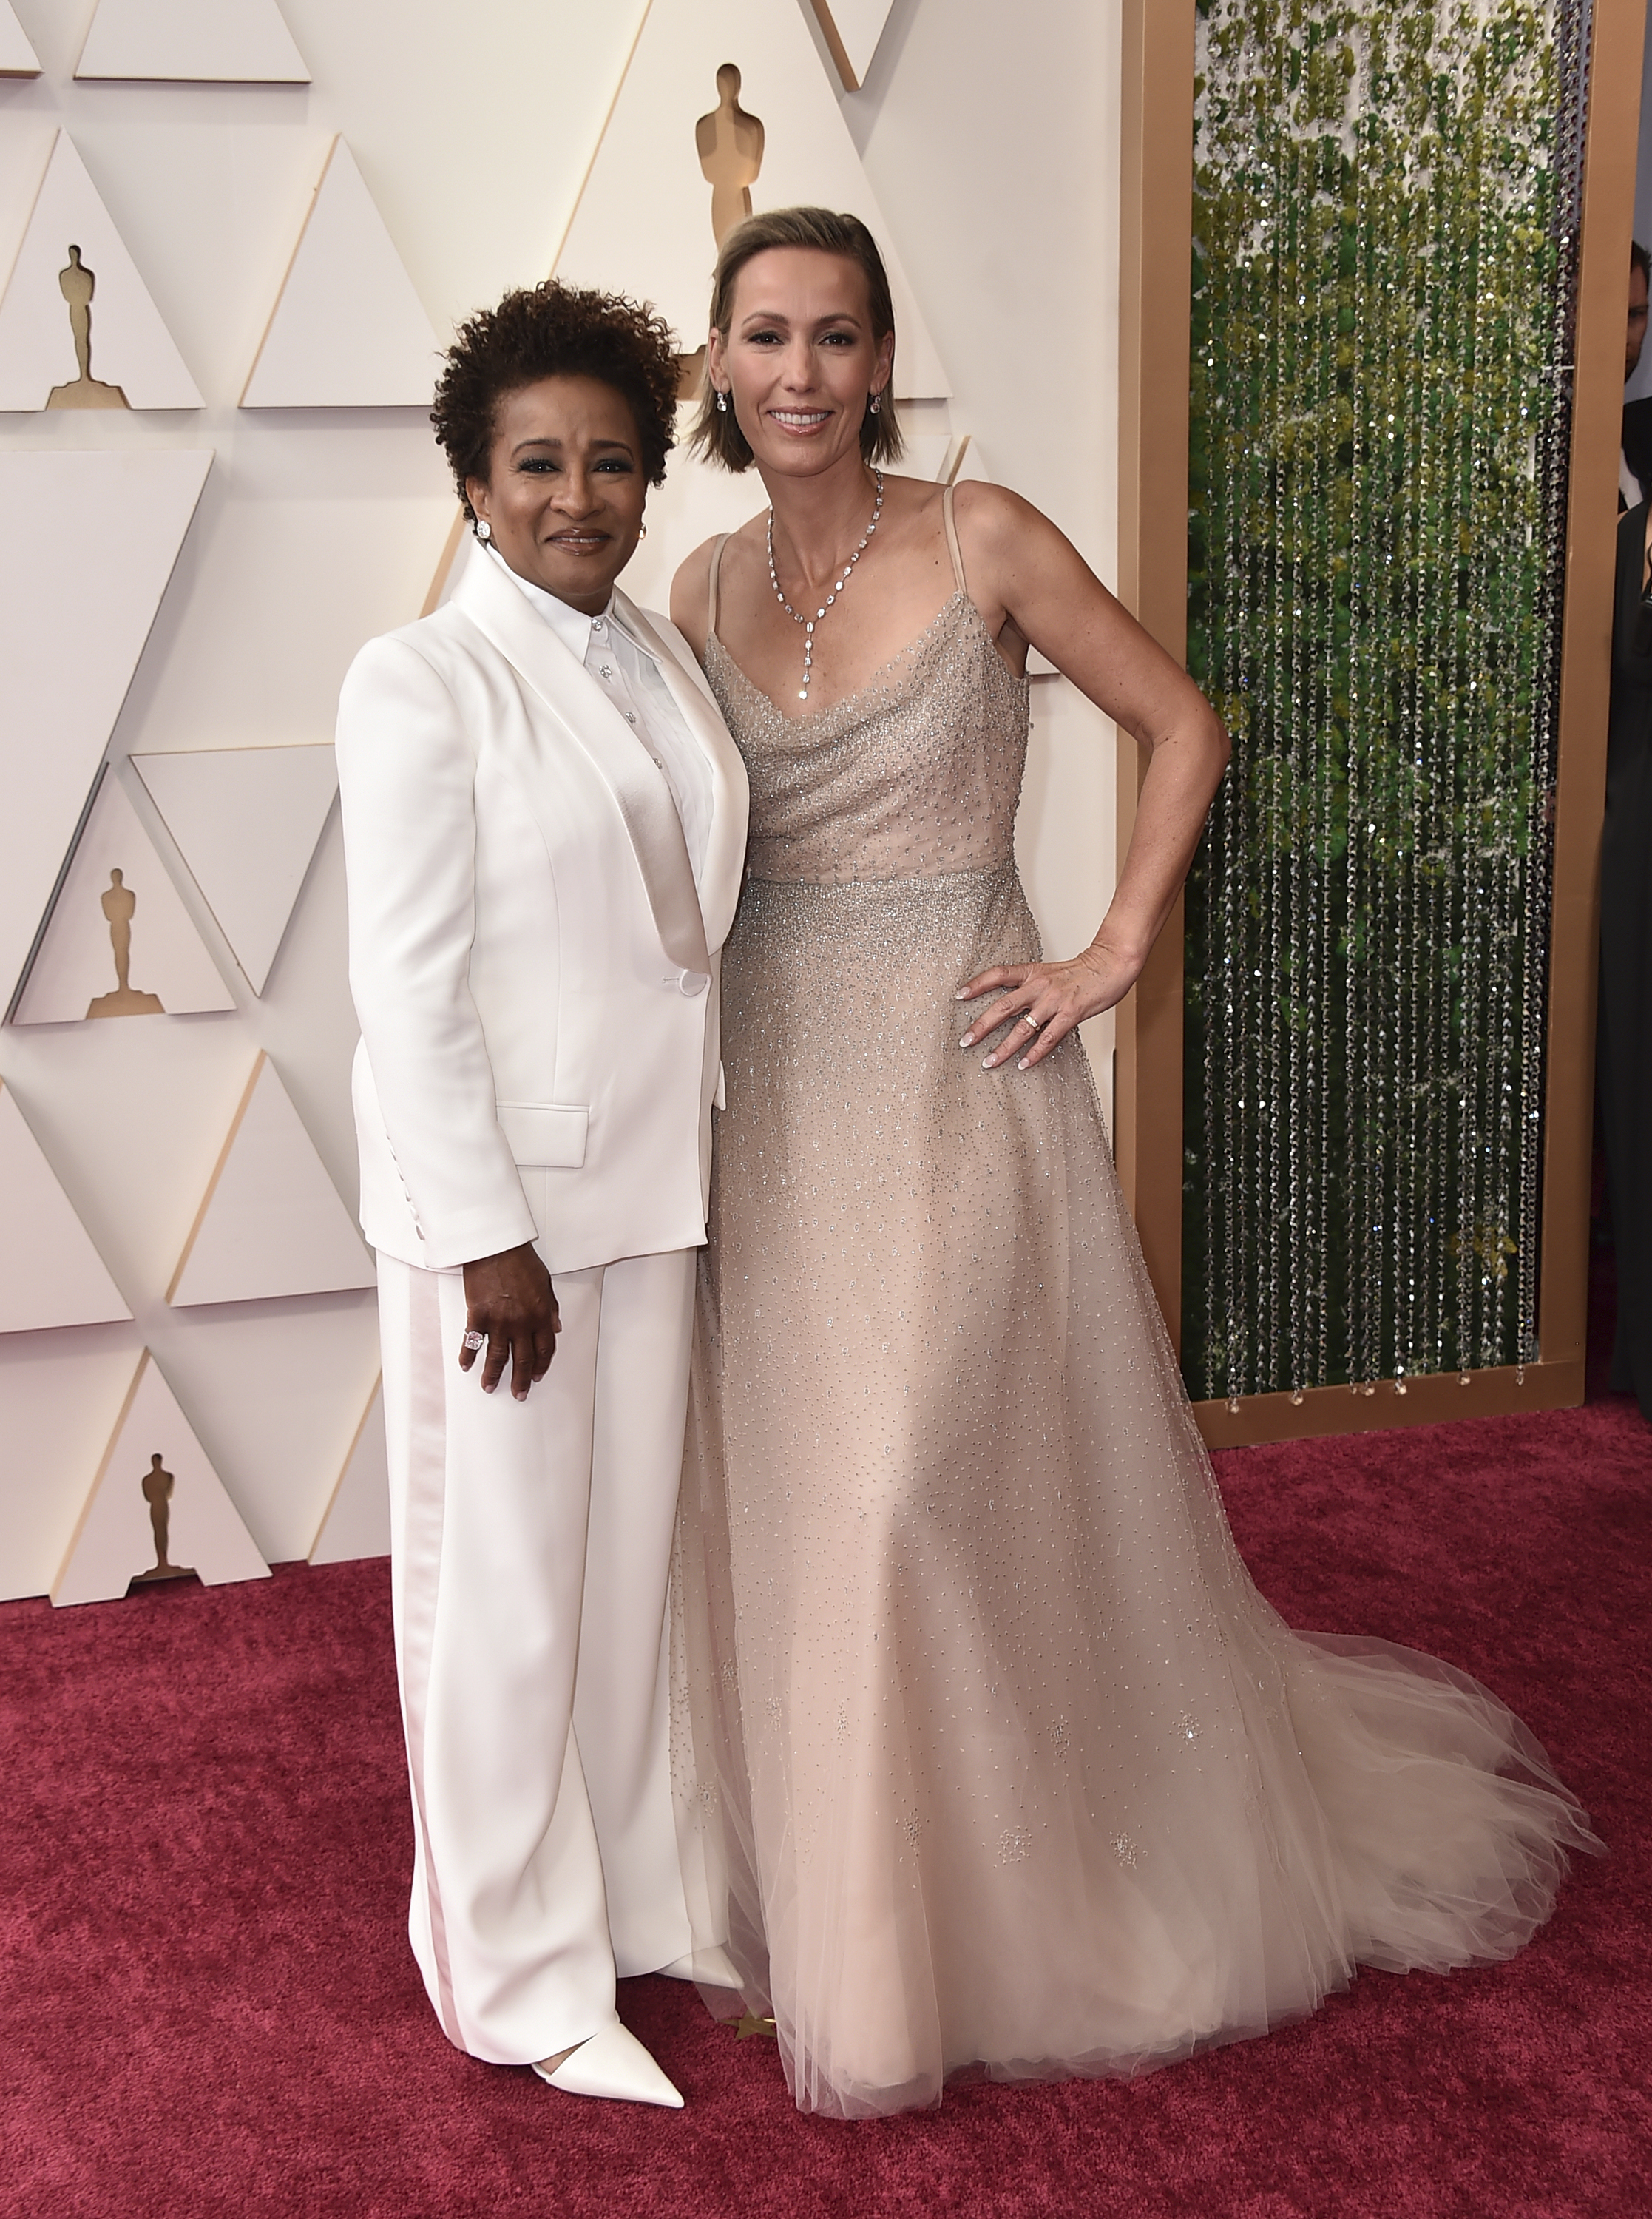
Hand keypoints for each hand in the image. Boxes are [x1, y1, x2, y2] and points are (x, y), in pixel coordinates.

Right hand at [460, 1242, 559, 1399]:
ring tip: (489, 1387)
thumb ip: (550, 1308)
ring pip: (496, 1357)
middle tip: (518, 1394)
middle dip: (520, 1380)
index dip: (540, 1365)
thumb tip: (555, 1328)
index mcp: (540, 1315)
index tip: (536, 1376)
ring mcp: (498, 1321)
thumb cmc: (519, 1260)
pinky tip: (466, 1366)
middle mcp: (520, 1323)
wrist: (494, 1246)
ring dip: (493, 1375)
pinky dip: (468, 1356)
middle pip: (522, 1359)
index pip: (544, 1349)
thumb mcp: (545, 1282)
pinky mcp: (477, 1316)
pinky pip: (472, 1342)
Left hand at [956, 938, 1143, 1070]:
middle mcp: (1039, 986)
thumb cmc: (1082, 971)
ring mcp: (1055, 1001)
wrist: (1111, 964)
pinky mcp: (1071, 1014)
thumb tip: (1011, 1005)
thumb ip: (1031, 987)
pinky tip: (1024, 1064)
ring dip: (1004, 1048)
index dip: (977, 984)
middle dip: (981, 1026)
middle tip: (965, 1042)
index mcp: (1032, 972)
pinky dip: (1035, 1053)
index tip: (958, 996)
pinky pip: (1048, 1037)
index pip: (998, 974)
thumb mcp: (1050, 972)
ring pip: (1023, 1027)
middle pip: (1003, 1006)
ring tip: (989, 1062)